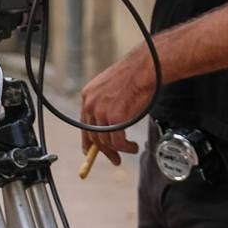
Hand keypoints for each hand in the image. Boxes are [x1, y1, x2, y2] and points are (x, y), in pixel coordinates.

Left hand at [79, 50, 151, 166]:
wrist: (144, 69)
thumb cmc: (133, 76)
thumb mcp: (109, 88)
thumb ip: (104, 104)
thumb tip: (107, 122)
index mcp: (87, 96)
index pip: (83, 123)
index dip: (87, 140)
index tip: (89, 151)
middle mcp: (90, 104)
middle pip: (93, 135)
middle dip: (103, 150)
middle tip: (114, 158)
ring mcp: (101, 112)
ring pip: (105, 141)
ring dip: (118, 149)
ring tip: (130, 149)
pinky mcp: (115, 118)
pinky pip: (117, 141)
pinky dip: (125, 147)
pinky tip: (132, 147)